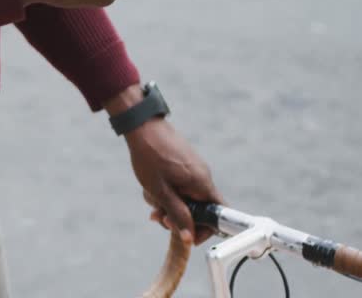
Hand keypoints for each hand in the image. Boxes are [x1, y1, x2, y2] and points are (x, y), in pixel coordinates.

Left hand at [126, 117, 223, 244]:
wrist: (142, 125)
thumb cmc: (150, 156)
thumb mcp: (160, 191)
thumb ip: (177, 214)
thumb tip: (189, 237)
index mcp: (201, 183)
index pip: (219, 214)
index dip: (206, 229)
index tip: (187, 235)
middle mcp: (203, 176)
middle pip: (200, 209)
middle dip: (179, 217)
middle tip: (158, 216)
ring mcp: (194, 169)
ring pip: (187, 198)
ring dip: (169, 204)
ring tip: (150, 197)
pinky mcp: (185, 165)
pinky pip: (182, 186)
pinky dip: (168, 192)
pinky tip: (152, 188)